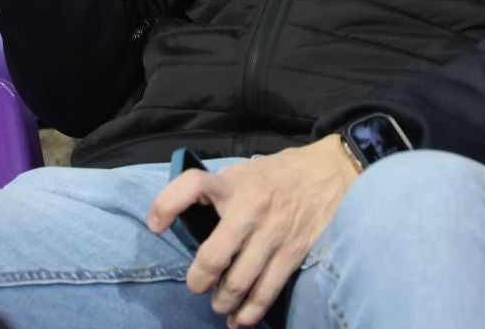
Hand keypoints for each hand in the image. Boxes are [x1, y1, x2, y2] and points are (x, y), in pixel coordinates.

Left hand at [146, 137, 357, 327]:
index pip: (192, 184)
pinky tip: (239, 320)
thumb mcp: (243, 172)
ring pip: (239, 282)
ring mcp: (274, 233)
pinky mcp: (293, 252)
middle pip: (214, 256)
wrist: (329, 173)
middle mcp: (252, 208)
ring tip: (218, 305)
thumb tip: (185, 223)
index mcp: (234, 183)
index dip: (167, 204)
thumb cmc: (277, 175)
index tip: (155, 225)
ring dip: (222, 301)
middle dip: (199, 280)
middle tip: (196, 285)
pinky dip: (250, 311)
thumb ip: (218, 192)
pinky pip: (267, 290)